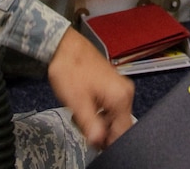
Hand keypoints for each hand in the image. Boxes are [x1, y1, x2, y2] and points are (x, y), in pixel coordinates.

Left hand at [46, 28, 134, 149]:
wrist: (64, 47)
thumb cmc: (70, 69)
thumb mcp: (78, 103)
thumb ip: (91, 126)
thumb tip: (99, 143)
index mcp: (121, 97)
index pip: (123, 132)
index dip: (108, 142)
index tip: (94, 142)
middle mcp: (126, 92)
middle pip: (119, 125)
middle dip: (101, 130)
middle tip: (83, 124)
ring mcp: (120, 87)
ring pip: (113, 117)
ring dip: (98, 121)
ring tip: (81, 113)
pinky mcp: (113, 85)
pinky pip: (110, 107)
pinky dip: (98, 112)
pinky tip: (84, 106)